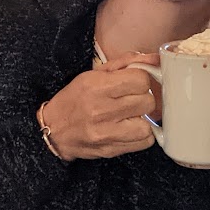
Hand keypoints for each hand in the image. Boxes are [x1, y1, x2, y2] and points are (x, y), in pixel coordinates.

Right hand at [41, 51, 158, 160]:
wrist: (53, 130)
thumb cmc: (75, 99)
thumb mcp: (95, 74)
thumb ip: (126, 63)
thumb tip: (156, 59)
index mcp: (97, 86)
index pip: (140, 80)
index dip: (142, 79)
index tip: (135, 83)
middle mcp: (101, 110)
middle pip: (147, 101)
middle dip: (144, 98)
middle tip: (133, 99)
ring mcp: (106, 133)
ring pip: (148, 125)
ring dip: (144, 119)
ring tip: (132, 115)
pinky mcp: (111, 150)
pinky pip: (144, 143)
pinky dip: (142, 135)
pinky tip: (130, 128)